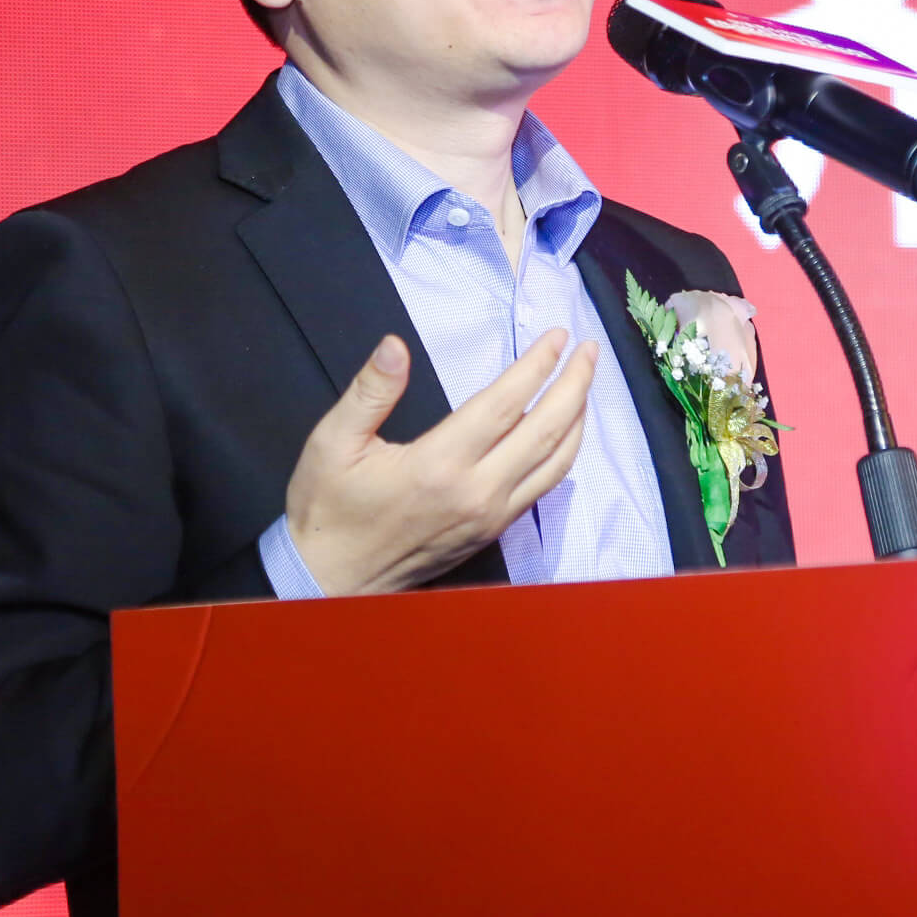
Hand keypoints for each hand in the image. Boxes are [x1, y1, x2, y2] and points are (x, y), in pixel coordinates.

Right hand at [284, 329, 594, 595]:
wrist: (330, 581)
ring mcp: (490, 516)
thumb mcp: (332, 443)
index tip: (557, 335)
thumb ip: (369, 392)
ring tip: (585, 381)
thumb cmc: (327, 509)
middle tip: (590, 349)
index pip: (506, 404)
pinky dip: (563, 452)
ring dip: (578, 418)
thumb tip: (395, 346)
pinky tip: (564, 431)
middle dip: (575, 384)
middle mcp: (476, 492)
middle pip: (546, 430)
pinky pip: (543, 488)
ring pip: (556, 463)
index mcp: (439, 465)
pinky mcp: (492, 533)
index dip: (537, 366)